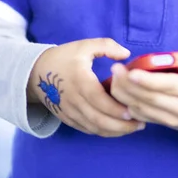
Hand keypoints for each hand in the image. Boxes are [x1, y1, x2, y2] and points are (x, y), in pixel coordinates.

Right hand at [27, 38, 145, 136]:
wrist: (36, 73)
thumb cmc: (64, 57)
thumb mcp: (85, 46)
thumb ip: (107, 46)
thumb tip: (126, 54)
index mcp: (80, 81)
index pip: (99, 101)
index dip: (115, 109)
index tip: (132, 111)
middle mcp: (74, 100)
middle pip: (99, 120)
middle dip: (121, 126)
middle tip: (140, 124)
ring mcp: (69, 112)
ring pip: (94, 128)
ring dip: (114, 131)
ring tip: (133, 128)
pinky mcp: (67, 118)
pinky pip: (87, 129)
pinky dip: (102, 132)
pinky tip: (116, 129)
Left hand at [109, 38, 177, 141]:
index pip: (168, 86)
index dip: (148, 81)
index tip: (131, 71)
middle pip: (150, 98)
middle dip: (129, 85)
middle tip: (115, 69)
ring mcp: (173, 118)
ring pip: (144, 109)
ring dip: (125, 96)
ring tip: (113, 78)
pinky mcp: (167, 124)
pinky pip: (144, 117)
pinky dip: (130, 107)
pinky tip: (120, 94)